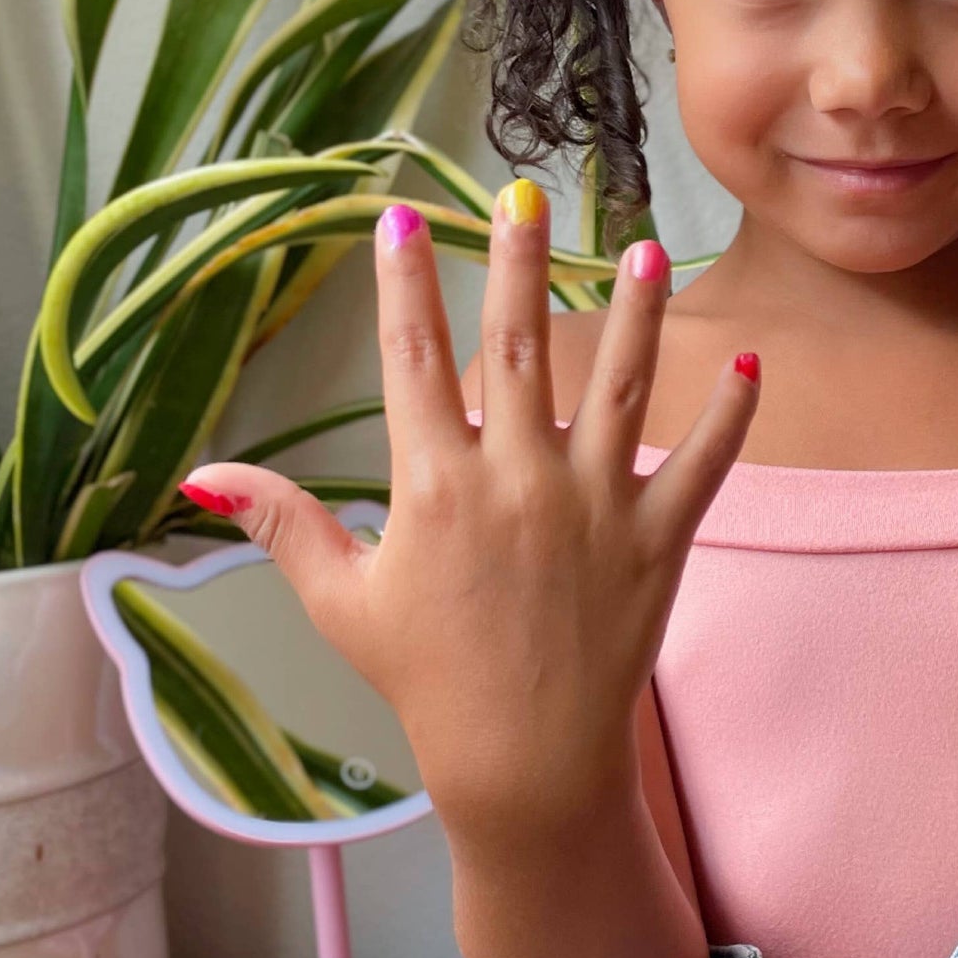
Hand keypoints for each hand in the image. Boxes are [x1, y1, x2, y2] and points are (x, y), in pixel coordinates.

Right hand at [176, 178, 760, 825]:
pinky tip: (751, 359)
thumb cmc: (426, 681)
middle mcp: (516, 481)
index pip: (410, 361)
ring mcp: (594, 506)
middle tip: (522, 190)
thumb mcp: (341, 602)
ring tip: (646, 245)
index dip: (402, 284)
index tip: (399, 215)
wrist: (524, 767)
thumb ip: (283, 524)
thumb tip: (206, 477)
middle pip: (518, 347)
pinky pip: (703, 464)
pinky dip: (730, 415)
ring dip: (637, 312)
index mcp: (435, 487)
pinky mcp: (658, 539)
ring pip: (620, 385)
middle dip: (517, 260)